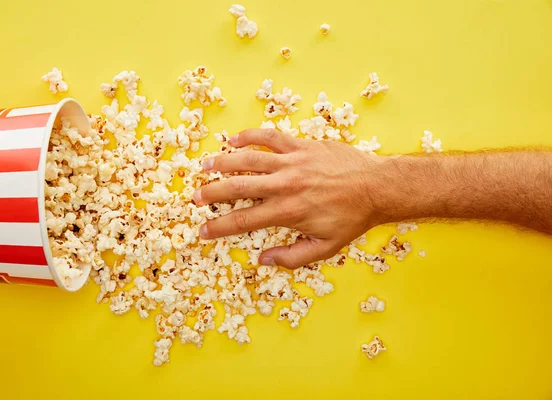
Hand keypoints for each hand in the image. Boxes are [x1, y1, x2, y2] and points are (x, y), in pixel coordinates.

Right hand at [193, 128, 384, 268]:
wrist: (376, 187)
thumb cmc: (352, 218)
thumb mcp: (326, 247)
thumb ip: (293, 256)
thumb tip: (263, 259)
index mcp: (288, 212)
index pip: (243, 221)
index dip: (219, 227)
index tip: (202, 231)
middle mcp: (285, 185)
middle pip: (238, 187)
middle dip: (212, 193)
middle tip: (194, 197)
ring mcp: (293, 162)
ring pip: (248, 160)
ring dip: (223, 162)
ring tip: (205, 166)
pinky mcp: (302, 145)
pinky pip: (271, 137)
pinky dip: (251, 136)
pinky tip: (235, 138)